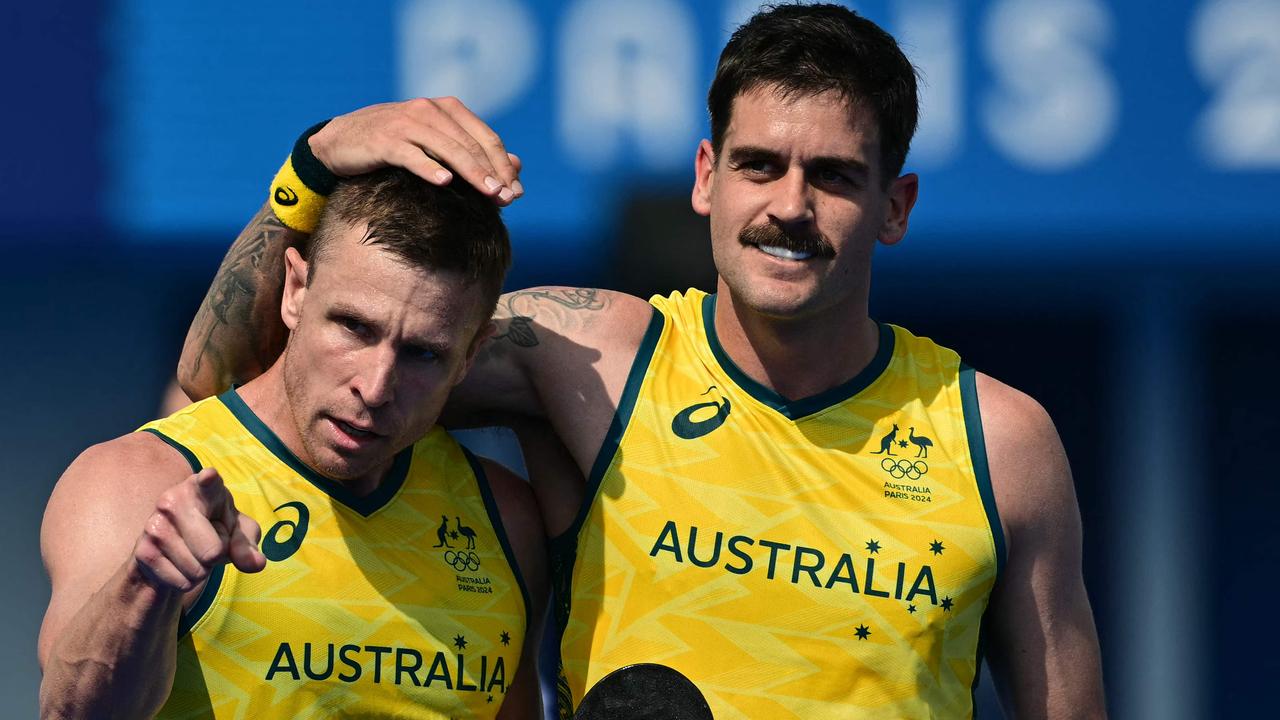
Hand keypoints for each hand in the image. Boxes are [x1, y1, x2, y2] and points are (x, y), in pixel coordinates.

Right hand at [132, 468, 265, 592]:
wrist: (171, 551)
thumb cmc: (213, 531)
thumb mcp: (238, 534)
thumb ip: (248, 546)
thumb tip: (255, 564)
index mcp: (203, 488)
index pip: (208, 482)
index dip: (210, 480)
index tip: (210, 477)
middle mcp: (174, 501)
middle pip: (213, 552)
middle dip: (217, 557)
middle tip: (208, 542)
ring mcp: (155, 525)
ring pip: (198, 570)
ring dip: (201, 570)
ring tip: (192, 550)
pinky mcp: (143, 551)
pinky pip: (182, 582)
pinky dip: (186, 581)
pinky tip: (178, 563)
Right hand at [308, 98, 523, 205]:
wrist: (341, 141)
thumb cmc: (394, 145)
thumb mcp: (436, 144)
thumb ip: (473, 152)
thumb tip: (516, 166)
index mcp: (447, 109)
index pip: (486, 138)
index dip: (503, 165)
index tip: (516, 193)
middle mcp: (430, 110)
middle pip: (471, 144)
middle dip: (492, 173)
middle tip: (507, 199)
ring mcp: (406, 123)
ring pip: (448, 149)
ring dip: (472, 172)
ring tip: (489, 194)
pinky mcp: (384, 140)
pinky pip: (412, 154)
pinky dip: (429, 167)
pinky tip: (445, 183)